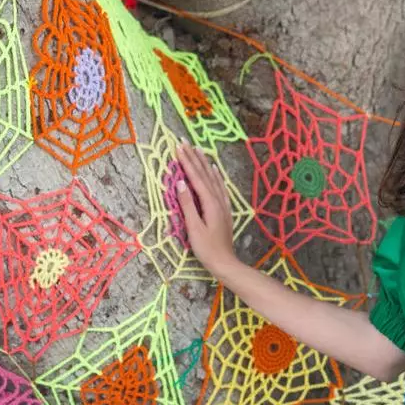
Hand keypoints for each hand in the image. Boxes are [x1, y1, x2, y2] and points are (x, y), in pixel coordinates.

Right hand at [174, 141, 237, 271]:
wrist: (225, 262)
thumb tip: (180, 183)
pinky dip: (216, 175)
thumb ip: (187, 205)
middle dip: (194, 157)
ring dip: (205, 163)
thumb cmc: (206, 248)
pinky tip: (214, 170)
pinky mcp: (224, 209)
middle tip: (184, 142)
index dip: (187, 162)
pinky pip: (220, 186)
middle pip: (205, 174)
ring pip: (214, 178)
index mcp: (210, 203)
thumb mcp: (193, 228)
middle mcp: (218, 200)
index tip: (179, 148)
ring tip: (198, 149)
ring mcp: (223, 204)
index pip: (196, 178)